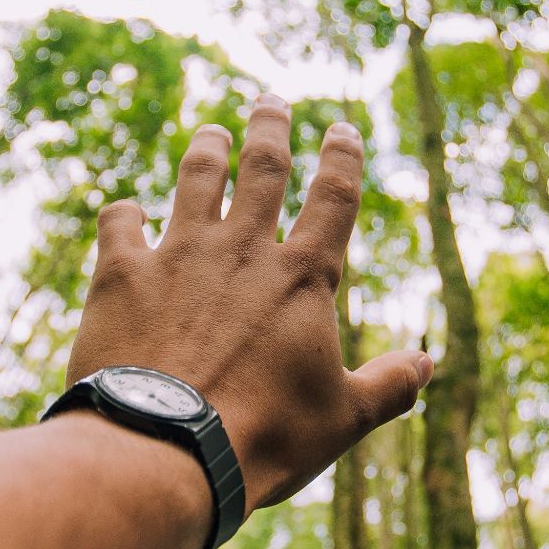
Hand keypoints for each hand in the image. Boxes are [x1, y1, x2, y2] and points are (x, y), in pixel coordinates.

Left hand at [65, 92, 433, 512]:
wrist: (165, 448)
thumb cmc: (263, 438)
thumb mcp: (341, 419)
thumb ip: (389, 386)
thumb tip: (428, 363)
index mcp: (302, 278)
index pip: (334, 199)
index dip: (342, 158)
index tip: (343, 130)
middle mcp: (242, 250)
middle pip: (262, 167)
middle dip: (269, 128)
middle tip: (270, 100)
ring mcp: (178, 255)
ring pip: (195, 180)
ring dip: (205, 151)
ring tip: (210, 133)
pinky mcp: (121, 275)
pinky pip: (120, 224)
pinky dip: (124, 213)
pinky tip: (127, 211)